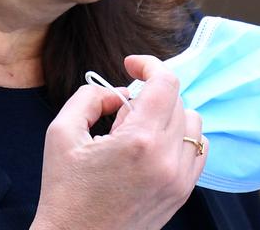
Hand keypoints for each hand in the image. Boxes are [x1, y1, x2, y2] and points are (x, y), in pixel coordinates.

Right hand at [32, 55, 205, 229]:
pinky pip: (197, 151)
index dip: (149, 65)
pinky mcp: (182, 193)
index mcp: (139, 142)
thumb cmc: (65, 193)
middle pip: (177, 101)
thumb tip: (115, 92)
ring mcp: (179, 179)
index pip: (166, 83)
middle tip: (117, 115)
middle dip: (148, 96)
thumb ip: (89, 97)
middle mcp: (167, 160)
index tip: (131, 65)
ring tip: (134, 135)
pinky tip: (151, 148)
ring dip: (167, 116)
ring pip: (192, 124)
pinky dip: (180, 140)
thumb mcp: (61, 132)